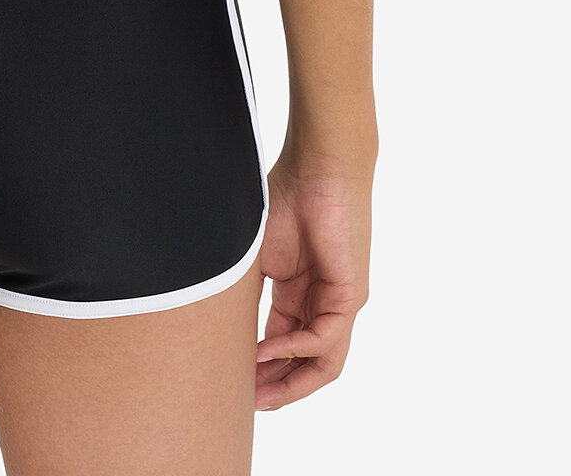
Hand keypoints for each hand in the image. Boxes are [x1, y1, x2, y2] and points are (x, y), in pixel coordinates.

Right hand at [254, 157, 371, 409]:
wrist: (317, 166)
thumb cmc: (286, 197)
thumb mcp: (257, 255)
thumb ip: (247, 293)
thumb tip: (220, 324)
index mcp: (301, 292)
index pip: (285, 343)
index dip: (263, 367)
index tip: (236, 383)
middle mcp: (324, 303)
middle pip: (307, 362)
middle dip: (278, 387)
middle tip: (247, 402)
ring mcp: (340, 302)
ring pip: (323, 362)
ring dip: (291, 382)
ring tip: (260, 394)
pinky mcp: (350, 296)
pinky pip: (326, 339)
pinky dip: (297, 350)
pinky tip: (269, 351)